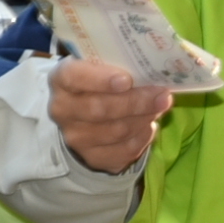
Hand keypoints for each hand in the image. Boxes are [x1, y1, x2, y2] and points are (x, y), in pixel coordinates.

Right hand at [49, 57, 171, 173]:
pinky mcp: (92, 158)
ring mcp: (75, 137)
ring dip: (144, 118)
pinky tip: (148, 125)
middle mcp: (62, 110)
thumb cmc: (100, 81)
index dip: (101, 80)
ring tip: (159, 106)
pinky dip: (142, 137)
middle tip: (162, 94)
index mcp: (61, 79)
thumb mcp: (102, 65)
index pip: (74, 78)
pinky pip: (124, 151)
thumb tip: (155, 70)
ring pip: (116, 131)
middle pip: (100, 109)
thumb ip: (120, 64)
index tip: (127, 80)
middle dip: (136, 102)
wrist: (86, 114)